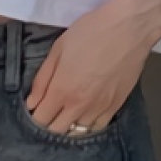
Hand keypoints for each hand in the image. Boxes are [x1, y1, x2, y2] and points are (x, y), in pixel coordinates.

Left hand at [25, 0, 155, 134]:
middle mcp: (80, 106)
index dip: (34, 116)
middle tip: (49, 110)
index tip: (35, 107)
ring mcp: (100, 109)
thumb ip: (42, 78)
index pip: (41, 119)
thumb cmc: (90, 31)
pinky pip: (98, 127)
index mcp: (62, 90)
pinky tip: (85, 115)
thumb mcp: (59, 48)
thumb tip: (32, 103)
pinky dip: (88, 125)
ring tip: (66, 114)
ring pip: (78, 133)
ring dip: (68, 126)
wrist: (128, 28)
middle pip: (58, 131)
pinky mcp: (116, 107)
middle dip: (48, 124)